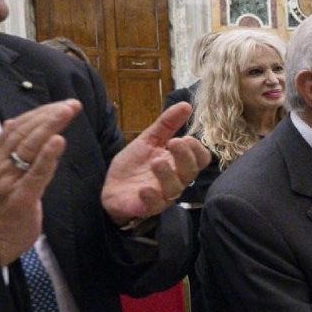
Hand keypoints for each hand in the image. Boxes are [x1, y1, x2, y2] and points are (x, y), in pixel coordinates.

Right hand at [0, 100, 81, 265]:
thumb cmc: (2, 207)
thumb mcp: (1, 173)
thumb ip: (7, 149)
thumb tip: (11, 122)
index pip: (18, 127)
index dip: (40, 113)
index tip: (61, 104)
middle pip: (25, 134)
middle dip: (49, 116)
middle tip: (71, 104)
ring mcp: (8, 182)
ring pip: (29, 148)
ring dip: (50, 127)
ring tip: (67, 113)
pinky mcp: (21, 198)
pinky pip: (36, 174)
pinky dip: (47, 156)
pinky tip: (59, 141)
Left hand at [101, 102, 212, 224]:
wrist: (111, 187)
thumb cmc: (134, 165)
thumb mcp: (149, 140)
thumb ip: (167, 124)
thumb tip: (187, 104)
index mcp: (179, 163)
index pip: (200, 159)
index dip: (197, 150)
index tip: (186, 138)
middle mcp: (176, 180)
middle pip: (191, 172)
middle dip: (184, 157)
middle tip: (174, 142)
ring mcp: (163, 195)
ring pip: (175, 188)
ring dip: (167, 174)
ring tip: (156, 162)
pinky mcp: (147, 207)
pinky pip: (155, 205)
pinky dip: (151, 197)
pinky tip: (144, 188)